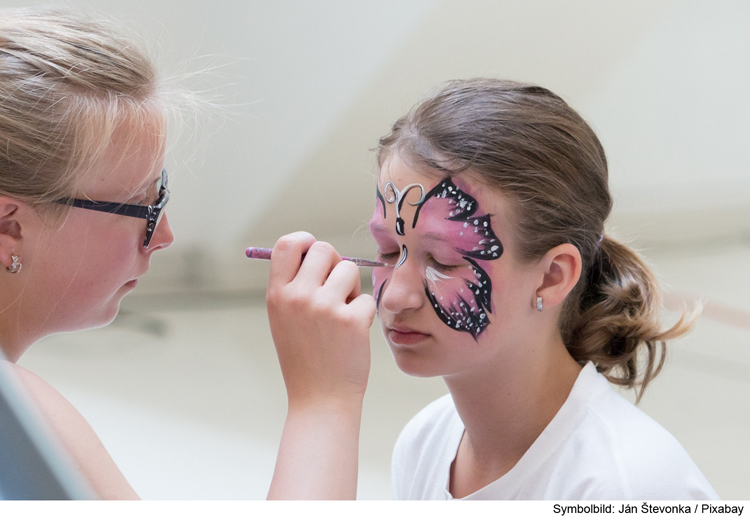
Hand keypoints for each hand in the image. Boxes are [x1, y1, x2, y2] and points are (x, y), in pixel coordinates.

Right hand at [265, 232, 375, 498]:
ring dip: (351, 289)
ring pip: (350, 270)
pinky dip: (363, 314)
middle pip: (324, 249)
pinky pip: (365, 298)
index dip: (305, 241)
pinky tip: (351, 335)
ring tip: (341, 314)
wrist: (320, 399)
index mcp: (277, 295)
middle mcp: (299, 296)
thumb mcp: (284, 320)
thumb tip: (314, 249)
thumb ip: (294, 286)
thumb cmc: (304, 358)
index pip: (288, 243)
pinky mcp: (352, 320)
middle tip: (335, 287)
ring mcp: (326, 307)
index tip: (314, 251)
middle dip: (335, 263)